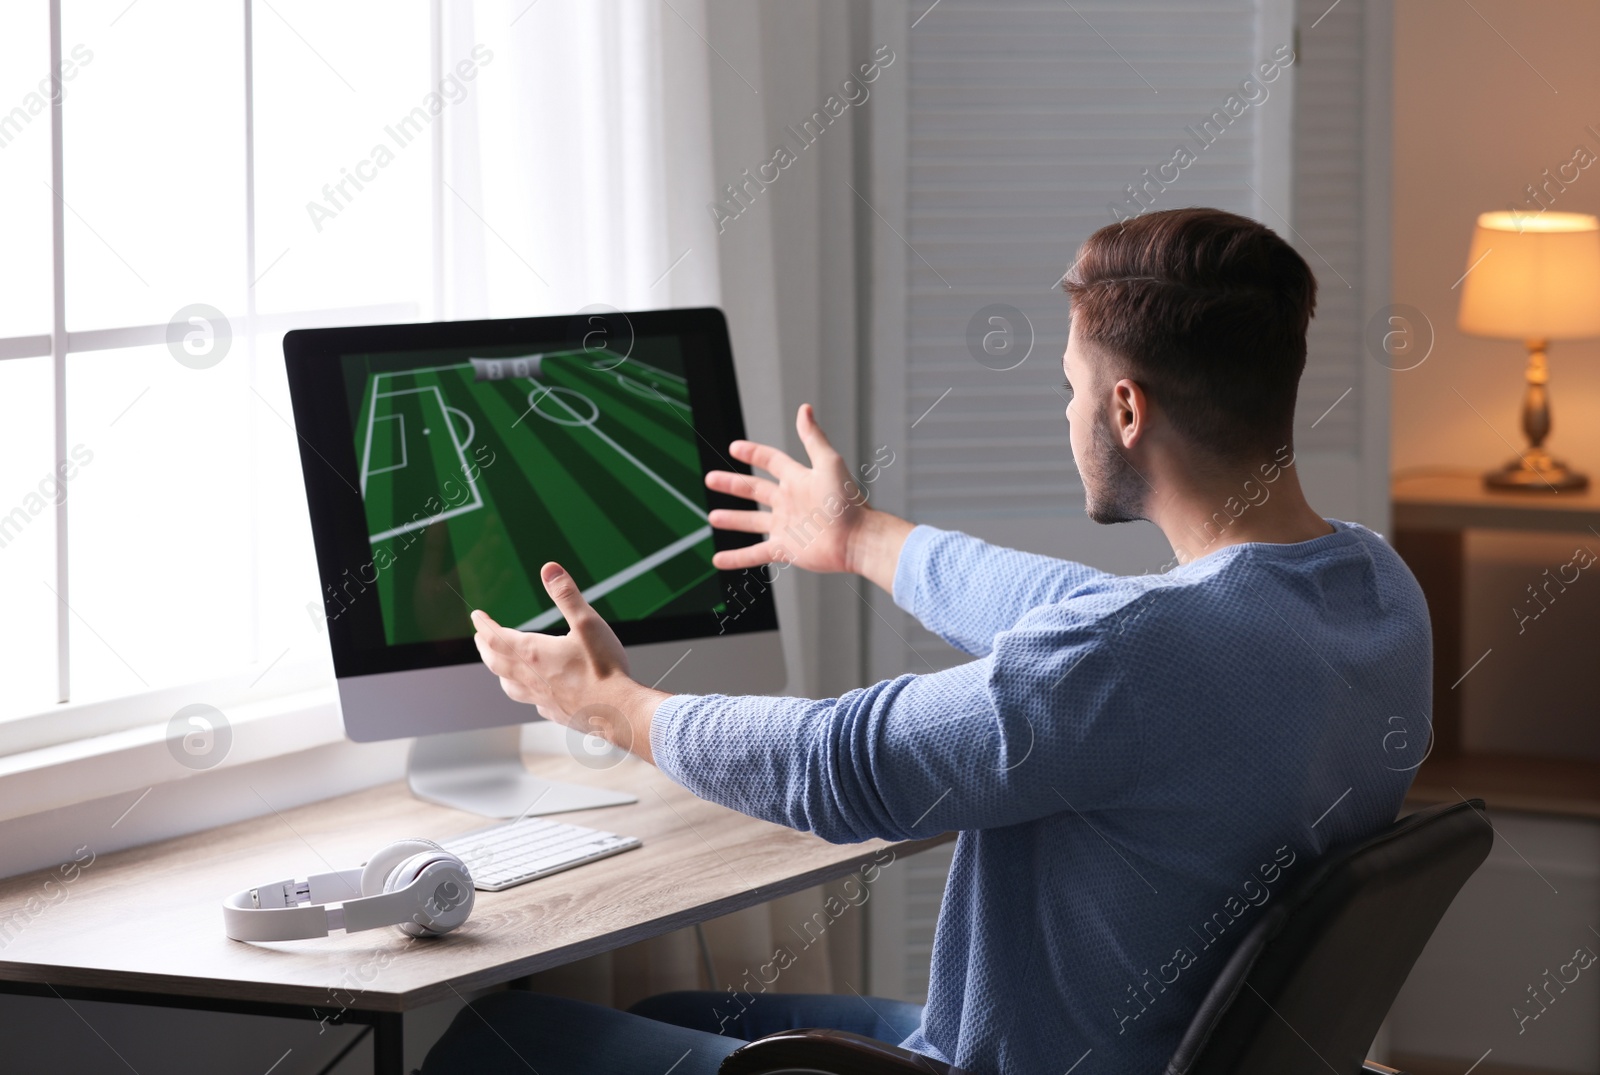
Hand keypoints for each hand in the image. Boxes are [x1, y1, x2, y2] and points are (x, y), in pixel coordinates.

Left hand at [471, 563, 664, 760]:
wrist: (618, 711)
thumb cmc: (604, 668)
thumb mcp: (587, 623)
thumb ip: (567, 595)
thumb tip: (549, 569)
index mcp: (534, 653)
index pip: (497, 637)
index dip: (484, 625)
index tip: (476, 617)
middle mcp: (532, 677)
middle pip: (496, 662)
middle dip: (485, 647)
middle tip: (479, 638)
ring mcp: (542, 697)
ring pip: (509, 686)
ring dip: (499, 672)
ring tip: (498, 666)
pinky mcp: (556, 712)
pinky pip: (532, 701)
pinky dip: (525, 692)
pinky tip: (535, 692)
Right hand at [705, 404, 871, 575]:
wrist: (857, 538)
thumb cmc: (847, 502)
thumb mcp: (828, 463)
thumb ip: (813, 437)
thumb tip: (804, 408)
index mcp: (797, 480)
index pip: (771, 461)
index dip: (753, 453)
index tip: (734, 448)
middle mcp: (789, 502)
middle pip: (754, 490)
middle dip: (732, 485)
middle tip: (711, 479)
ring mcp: (786, 527)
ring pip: (752, 522)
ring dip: (733, 519)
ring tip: (713, 517)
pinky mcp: (785, 549)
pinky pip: (755, 553)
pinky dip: (736, 557)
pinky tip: (719, 559)